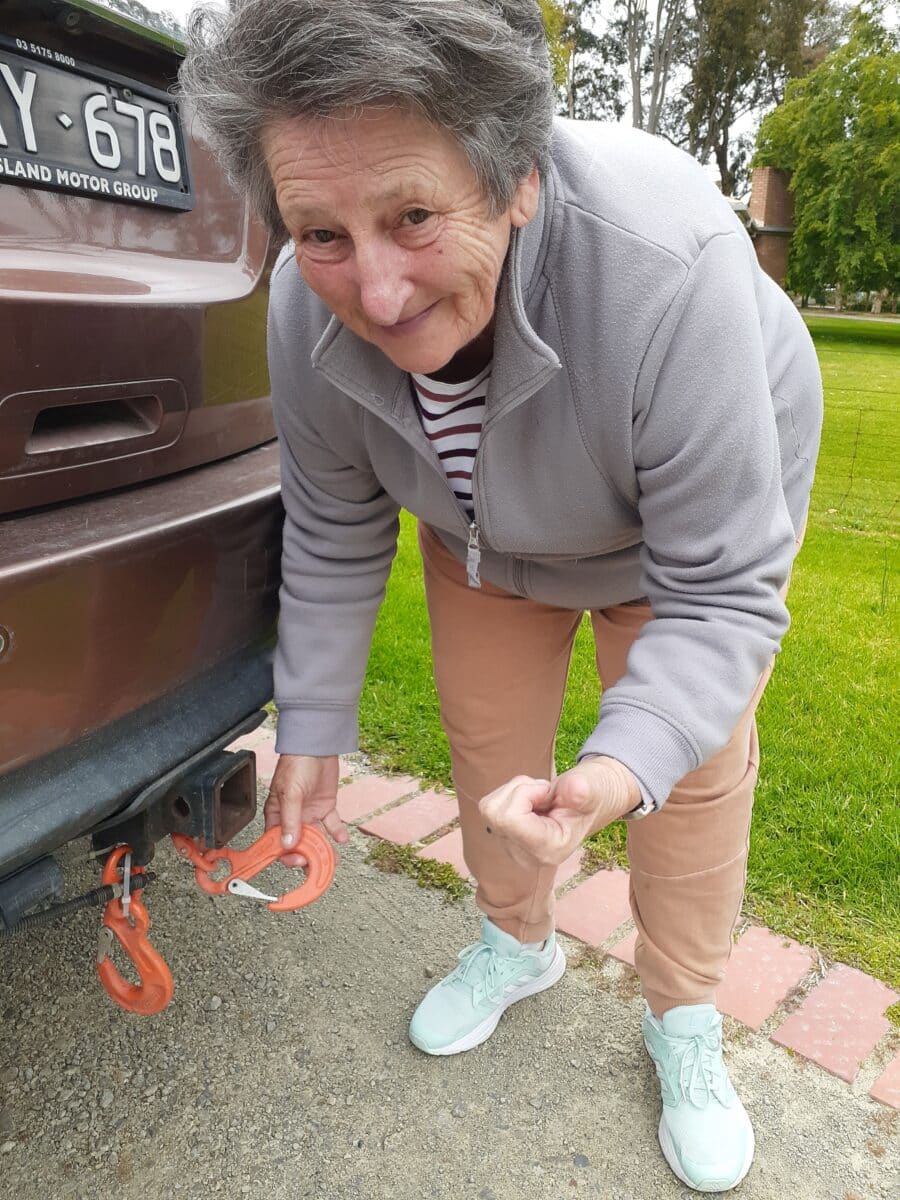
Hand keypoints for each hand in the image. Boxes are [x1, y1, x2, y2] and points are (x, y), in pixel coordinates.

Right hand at [264, 754, 347, 867]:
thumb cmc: (297, 764)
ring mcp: (309, 813)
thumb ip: (290, 819)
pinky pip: (331, 824)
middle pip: (298, 844)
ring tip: (332, 858)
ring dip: (323, 850)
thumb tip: (288, 844)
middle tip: (317, 861)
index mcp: (277, 814)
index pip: (278, 842)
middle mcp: (293, 817)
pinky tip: (341, 839)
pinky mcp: (325, 807)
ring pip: (316, 838)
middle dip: (307, 855)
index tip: (297, 861)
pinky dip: (337, 833)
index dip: (286, 854)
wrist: (318, 745)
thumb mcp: (291, 793)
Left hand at [477, 757, 640, 869]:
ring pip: (490, 807)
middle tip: (545, 793)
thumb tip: (576, 789)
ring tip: (541, 798)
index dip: (525, 794)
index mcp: (549, 850)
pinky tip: (531, 802)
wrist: (587, 802)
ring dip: (514, 790)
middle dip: (519, 790)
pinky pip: (489, 806)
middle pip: (496, 813)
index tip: (547, 793)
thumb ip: (584, 791)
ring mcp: (512, 848)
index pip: (510, 820)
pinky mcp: (502, 837)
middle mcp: (526, 856)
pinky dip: (509, 794)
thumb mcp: (592, 789)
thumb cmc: (590, 795)